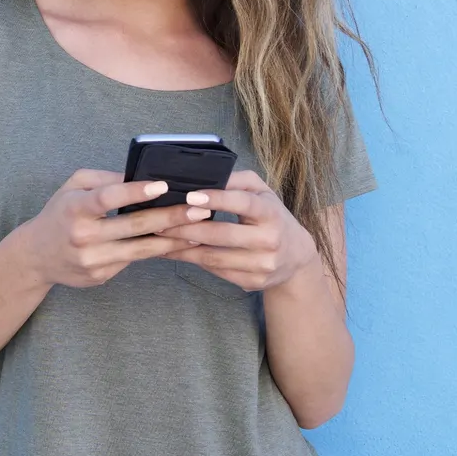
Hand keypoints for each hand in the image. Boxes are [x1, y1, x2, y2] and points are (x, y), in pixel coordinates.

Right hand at [20, 170, 212, 288]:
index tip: (163, 185)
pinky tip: (176, 244)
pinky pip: (134, 261)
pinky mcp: (100, 276)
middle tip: (199, 209)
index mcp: (75, 208)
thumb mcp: (74, 187)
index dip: (135, 192)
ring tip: (198, 230)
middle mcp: (82, 236)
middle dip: (169, 217)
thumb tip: (142, 176)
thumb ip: (105, 179)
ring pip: (140, 249)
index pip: (107, 198)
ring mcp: (92, 260)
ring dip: (172, 239)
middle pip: (133, 226)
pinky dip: (156, 251)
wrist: (36, 256)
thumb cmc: (60, 213)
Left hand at [159, 170, 318, 291]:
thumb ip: (236, 181)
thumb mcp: (261, 192)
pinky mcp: (254, 282)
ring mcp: (263, 264)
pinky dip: (193, 261)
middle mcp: (270, 240)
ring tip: (160, 236)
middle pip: (222, 235)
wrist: (297, 256)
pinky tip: (176, 252)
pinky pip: (217, 272)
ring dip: (183, 247)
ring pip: (214, 257)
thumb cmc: (271, 216)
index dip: (217, 199)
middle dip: (186, 227)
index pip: (243, 203)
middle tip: (159, 220)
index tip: (190, 196)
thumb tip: (205, 174)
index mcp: (271, 212)